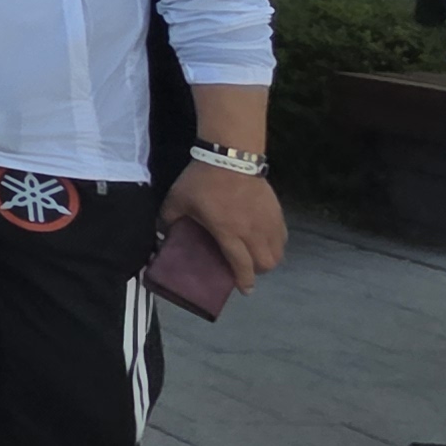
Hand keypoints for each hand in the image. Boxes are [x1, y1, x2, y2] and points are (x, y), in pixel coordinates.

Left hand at [160, 163, 288, 291]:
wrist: (230, 155)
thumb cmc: (202, 180)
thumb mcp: (177, 200)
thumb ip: (169, 218)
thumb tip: (162, 232)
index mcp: (228, 232)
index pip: (242, 265)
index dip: (244, 281)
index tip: (244, 289)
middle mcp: (252, 231)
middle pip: (266, 263)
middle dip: (257, 271)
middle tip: (245, 267)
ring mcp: (268, 221)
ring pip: (278, 251)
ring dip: (269, 258)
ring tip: (256, 255)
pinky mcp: (277, 211)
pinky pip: (283, 236)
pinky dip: (276, 243)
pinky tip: (266, 239)